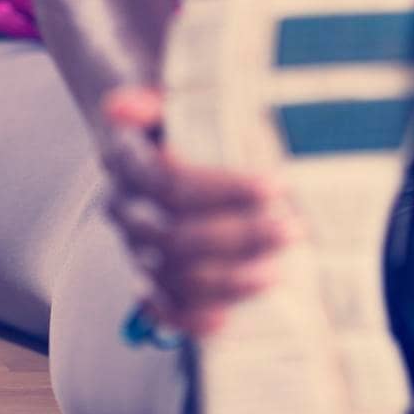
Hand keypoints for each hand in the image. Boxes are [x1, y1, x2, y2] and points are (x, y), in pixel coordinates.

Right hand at [97, 85, 302, 337]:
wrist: (140, 139)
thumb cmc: (168, 114)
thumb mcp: (163, 94)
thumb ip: (148, 97)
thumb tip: (122, 105)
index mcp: (125, 160)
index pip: (172, 182)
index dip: (223, 189)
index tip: (274, 186)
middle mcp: (122, 207)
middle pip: (176, 235)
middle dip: (238, 236)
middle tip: (291, 229)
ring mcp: (131, 245)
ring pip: (172, 274)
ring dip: (225, 279)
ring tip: (274, 272)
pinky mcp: (142, 274)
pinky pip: (158, 306)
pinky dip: (188, 318)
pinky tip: (223, 320)